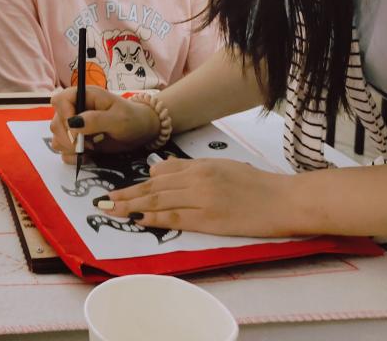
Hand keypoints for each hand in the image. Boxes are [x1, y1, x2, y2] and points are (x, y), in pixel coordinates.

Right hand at [49, 86, 159, 162]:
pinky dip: (73, 157)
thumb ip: (96, 120)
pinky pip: (64, 151)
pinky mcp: (77, 141)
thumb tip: (73, 124)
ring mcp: (74, 126)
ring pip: (57, 138)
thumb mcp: (119, 118)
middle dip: (68, 138)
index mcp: (84, 96)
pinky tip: (88, 156)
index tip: (76, 128)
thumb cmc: (132, 119)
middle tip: (88, 144)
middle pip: (55, 123)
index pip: (59, 100)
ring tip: (91, 148)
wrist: (141, 132)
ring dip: (70, 148)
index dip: (63, 114)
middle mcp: (75, 110)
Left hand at [97, 157, 295, 236]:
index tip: (117, 190)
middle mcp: (197, 179)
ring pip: (158, 202)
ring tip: (110, 211)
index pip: (159, 174)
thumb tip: (157, 170)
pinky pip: (174, 218)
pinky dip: (152, 219)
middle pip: (153, 188)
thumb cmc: (256, 185)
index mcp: (199, 166)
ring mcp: (202, 199)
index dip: (135, 184)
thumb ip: (189, 169)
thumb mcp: (220, 166)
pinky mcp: (210, 219)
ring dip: (130, 207)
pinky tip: (135, 221)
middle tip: (102, 201)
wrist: (284, 199)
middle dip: (125, 195)